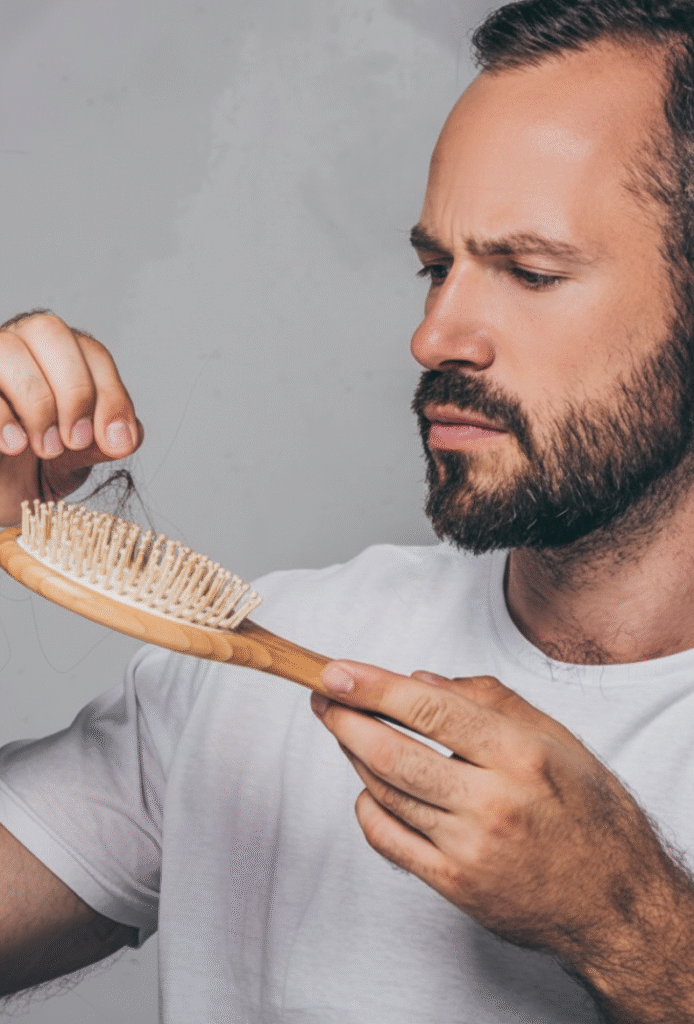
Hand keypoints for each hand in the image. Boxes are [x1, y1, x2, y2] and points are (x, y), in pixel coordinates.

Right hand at [0, 311, 142, 525]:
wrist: (2, 495)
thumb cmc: (37, 468)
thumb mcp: (80, 456)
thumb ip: (104, 441)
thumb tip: (122, 437)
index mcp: (59, 357)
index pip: (92, 353)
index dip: (111, 396)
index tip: (117, 443)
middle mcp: (20, 347)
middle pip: (50, 331)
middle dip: (74, 390)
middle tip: (76, 441)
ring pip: (9, 350)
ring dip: (37, 403)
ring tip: (46, 448)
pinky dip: (3, 417)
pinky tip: (14, 447)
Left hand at [311, 662, 693, 1019]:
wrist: (612, 901)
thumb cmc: (587, 811)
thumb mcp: (556, 738)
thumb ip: (489, 699)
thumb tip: (420, 681)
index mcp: (520, 755)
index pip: (429, 709)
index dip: (374, 687)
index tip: (337, 672)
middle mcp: (493, 802)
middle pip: (394, 753)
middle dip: (345, 720)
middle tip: (323, 698)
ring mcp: (469, 848)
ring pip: (386, 792)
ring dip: (354, 756)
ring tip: (343, 730)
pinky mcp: (454, 884)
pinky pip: (389, 839)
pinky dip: (367, 807)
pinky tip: (368, 787)